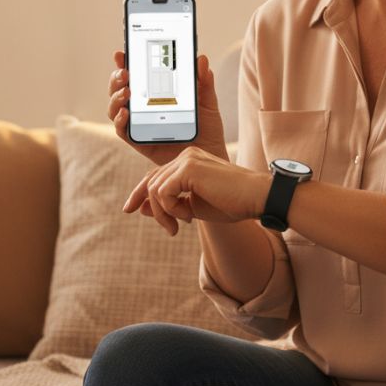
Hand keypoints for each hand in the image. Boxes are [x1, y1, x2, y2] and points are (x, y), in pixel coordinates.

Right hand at [107, 50, 227, 166]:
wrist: (210, 156)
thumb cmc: (207, 129)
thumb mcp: (207, 102)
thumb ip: (204, 81)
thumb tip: (202, 59)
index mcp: (156, 94)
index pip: (136, 75)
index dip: (125, 63)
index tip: (121, 53)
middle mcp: (143, 107)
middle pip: (120, 89)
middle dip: (116, 78)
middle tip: (124, 72)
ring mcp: (139, 124)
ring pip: (116, 108)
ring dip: (115, 97)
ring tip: (126, 91)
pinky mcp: (139, 142)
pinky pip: (122, 131)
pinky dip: (119, 120)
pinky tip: (126, 112)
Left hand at [122, 146, 268, 235]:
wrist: (255, 198)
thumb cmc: (231, 204)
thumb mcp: (193, 207)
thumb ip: (169, 205)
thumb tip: (140, 208)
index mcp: (188, 161)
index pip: (155, 175)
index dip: (140, 193)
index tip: (129, 210)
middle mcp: (185, 155)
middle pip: (151, 181)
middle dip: (152, 208)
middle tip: (170, 230)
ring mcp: (186, 159)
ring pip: (154, 188)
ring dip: (164, 213)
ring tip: (180, 226)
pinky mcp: (189, 168)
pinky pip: (163, 192)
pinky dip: (170, 209)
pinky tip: (188, 217)